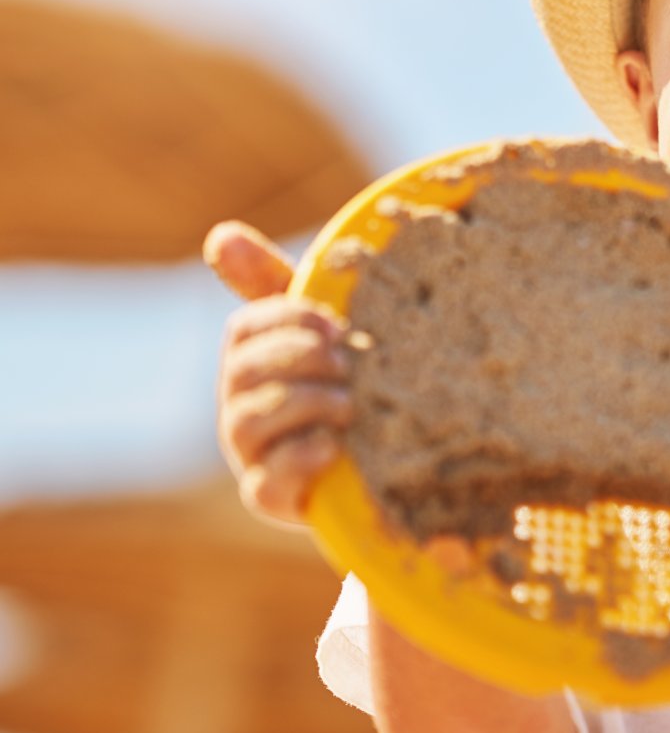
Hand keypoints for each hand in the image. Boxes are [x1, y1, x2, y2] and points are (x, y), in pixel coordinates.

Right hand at [204, 219, 351, 526]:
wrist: (388, 464)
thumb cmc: (350, 384)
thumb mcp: (328, 333)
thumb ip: (280, 286)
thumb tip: (219, 235)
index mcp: (252, 359)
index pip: (246, 326)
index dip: (286, 318)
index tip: (335, 322)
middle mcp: (240, 405)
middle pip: (245, 370)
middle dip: (299, 358)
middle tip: (347, 359)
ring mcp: (251, 453)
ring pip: (251, 421)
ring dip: (303, 402)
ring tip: (350, 402)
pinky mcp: (272, 497)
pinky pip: (266, 482)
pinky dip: (299, 458)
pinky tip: (333, 444)